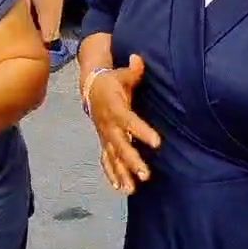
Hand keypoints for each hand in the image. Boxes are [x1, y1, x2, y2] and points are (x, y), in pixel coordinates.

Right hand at [88, 54, 160, 194]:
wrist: (90, 89)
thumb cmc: (111, 81)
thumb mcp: (121, 74)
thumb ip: (133, 71)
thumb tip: (139, 59)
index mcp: (115, 108)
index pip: (129, 121)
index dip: (142, 132)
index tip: (157, 143)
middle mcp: (108, 125)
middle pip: (120, 146)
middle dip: (132, 161)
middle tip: (146, 175)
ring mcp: (105, 136)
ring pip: (112, 157)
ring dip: (122, 173)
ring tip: (132, 189)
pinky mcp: (104, 142)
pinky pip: (106, 161)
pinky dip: (112, 175)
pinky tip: (121, 188)